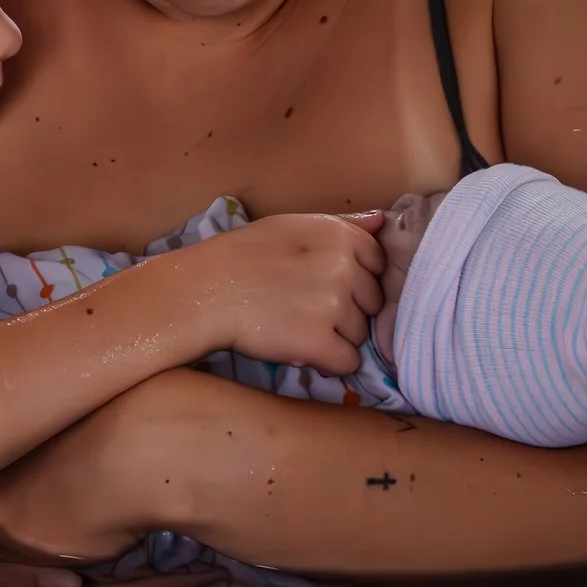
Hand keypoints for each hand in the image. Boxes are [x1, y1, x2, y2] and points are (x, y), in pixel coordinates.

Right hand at [191, 211, 386, 375]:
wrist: (204, 291)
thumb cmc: (241, 255)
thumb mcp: (291, 226)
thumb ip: (342, 226)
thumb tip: (382, 222)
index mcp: (339, 235)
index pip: (378, 265)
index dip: (355, 279)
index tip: (323, 284)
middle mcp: (344, 267)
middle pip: (371, 303)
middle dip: (347, 309)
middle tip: (305, 307)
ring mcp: (334, 306)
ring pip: (360, 334)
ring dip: (335, 337)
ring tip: (296, 327)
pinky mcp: (320, 343)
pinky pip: (347, 363)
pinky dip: (328, 363)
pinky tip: (302, 351)